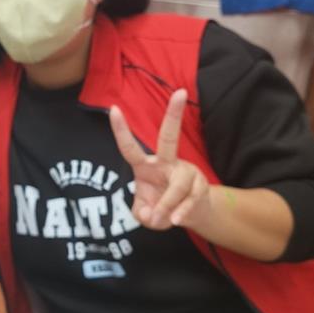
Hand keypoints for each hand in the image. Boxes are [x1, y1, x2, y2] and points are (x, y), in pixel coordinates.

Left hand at [109, 89, 210, 231]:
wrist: (191, 215)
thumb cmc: (162, 208)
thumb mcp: (146, 215)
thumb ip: (143, 214)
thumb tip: (151, 212)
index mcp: (146, 166)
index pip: (129, 148)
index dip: (121, 130)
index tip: (113, 109)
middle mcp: (167, 162)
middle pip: (170, 137)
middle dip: (174, 114)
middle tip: (181, 93)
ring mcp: (186, 171)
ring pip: (177, 185)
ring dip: (168, 205)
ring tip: (165, 219)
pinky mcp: (200, 185)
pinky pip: (189, 199)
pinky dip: (181, 212)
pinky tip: (176, 220)